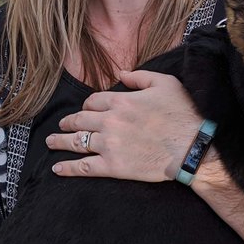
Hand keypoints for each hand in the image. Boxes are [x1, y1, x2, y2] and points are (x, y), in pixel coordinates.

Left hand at [46, 70, 203, 181]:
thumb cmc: (183, 113)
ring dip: (60, 142)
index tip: (86, 110)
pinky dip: (68, 168)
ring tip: (51, 143)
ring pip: (76, 142)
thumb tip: (120, 74)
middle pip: (79, 120)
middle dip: (68, 122)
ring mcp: (109, 144)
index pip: (93, 101)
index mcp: (121, 100)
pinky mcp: (112, 166)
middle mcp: (110, 121)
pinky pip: (83, 167)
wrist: (193, 147)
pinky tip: (57, 168)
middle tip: (61, 126)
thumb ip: (139, 77)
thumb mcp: (164, 83)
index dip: (87, 105)